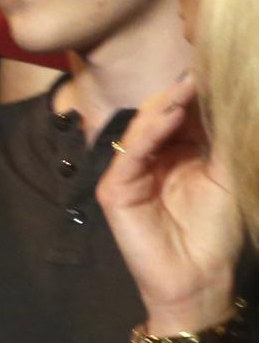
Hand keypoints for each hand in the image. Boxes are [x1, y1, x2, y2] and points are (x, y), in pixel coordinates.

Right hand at [98, 71, 242, 329]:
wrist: (201, 277)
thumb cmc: (218, 232)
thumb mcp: (228, 176)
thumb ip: (221, 139)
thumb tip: (227, 96)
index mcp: (176, 153)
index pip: (182, 114)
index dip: (198, 92)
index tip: (217, 65)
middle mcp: (150, 158)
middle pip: (159, 115)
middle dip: (180, 93)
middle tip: (202, 67)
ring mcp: (129, 173)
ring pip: (142, 129)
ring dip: (164, 106)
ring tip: (186, 86)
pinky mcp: (114, 190)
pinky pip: (130, 155)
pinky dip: (148, 133)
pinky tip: (169, 115)